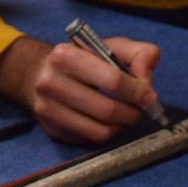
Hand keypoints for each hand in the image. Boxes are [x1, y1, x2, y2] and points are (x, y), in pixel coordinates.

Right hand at [0, 35, 160, 144]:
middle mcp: (51, 82)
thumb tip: (147, 79)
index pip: (112, 79)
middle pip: (106, 110)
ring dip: (121, 126)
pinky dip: (105, 133)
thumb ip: (138, 53)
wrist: (38, 74)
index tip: (149, 96)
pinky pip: (89, 140)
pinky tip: (107, 121)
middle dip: (132, 113)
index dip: (137, 91)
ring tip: (125, 116)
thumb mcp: (110, 46)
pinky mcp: (51, 129)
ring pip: (99, 131)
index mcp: (66, 56)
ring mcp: (47, 109)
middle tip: (139, 109)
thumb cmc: (82, 59)